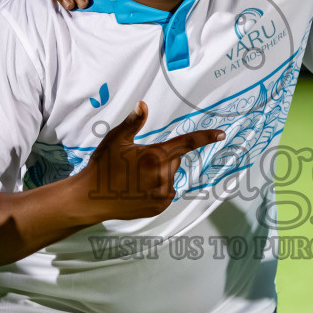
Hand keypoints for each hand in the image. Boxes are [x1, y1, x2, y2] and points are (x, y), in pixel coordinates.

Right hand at [76, 102, 223, 221]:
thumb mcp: (116, 140)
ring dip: (159, 174)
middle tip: (137, 162)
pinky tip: (138, 189)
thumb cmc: (103, 166)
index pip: (186, 143)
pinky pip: (166, 191)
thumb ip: (132, 122)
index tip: (221, 134)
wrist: (90, 198)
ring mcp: (162, 194)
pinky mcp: (158, 207)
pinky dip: (157, 188)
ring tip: (135, 178)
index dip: (205, 137)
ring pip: (170, 176)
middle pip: (174, 160)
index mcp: (155, 156)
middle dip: (161, 157)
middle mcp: (162, 176)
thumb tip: (143, 105)